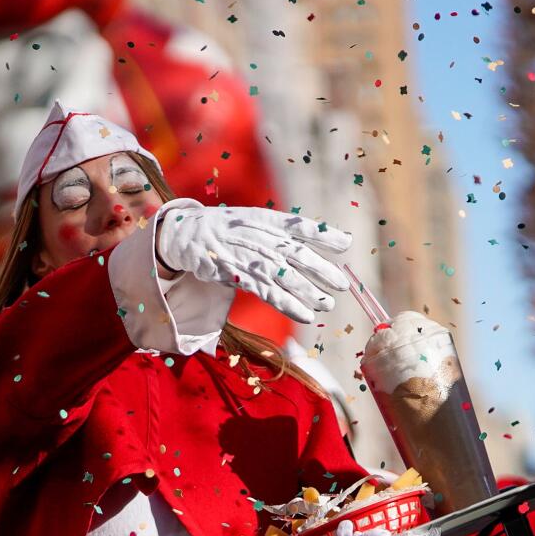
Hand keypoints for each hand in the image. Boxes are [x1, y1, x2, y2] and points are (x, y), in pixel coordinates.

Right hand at [156, 204, 350, 323]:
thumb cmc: (229, 228)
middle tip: (342, 284)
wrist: (189, 233)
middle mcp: (262, 238)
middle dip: (322, 271)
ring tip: (327, 304)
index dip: (324, 236)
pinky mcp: (239, 276)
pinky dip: (288, 305)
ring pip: (286, 278)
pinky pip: (268, 293)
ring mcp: (251, 258)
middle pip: (298, 256)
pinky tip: (305, 314)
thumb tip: (313, 241)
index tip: (345, 244)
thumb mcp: (256, 221)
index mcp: (268, 221)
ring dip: (309, 293)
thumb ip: (283, 231)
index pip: (300, 226)